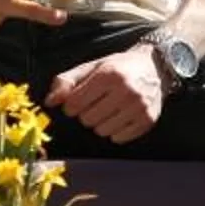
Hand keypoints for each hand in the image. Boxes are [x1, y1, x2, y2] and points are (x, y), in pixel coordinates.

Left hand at [49, 44, 168, 143]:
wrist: (155, 67)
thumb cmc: (118, 67)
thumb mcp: (91, 67)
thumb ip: (66, 82)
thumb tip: (49, 102)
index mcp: (109, 75)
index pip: (74, 104)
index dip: (71, 105)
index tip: (78, 100)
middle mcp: (126, 90)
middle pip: (87, 120)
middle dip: (86, 114)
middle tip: (97, 103)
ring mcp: (139, 107)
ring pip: (102, 131)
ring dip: (100, 123)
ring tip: (109, 109)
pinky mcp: (148, 120)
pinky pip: (118, 138)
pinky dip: (115, 131)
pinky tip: (121, 116)